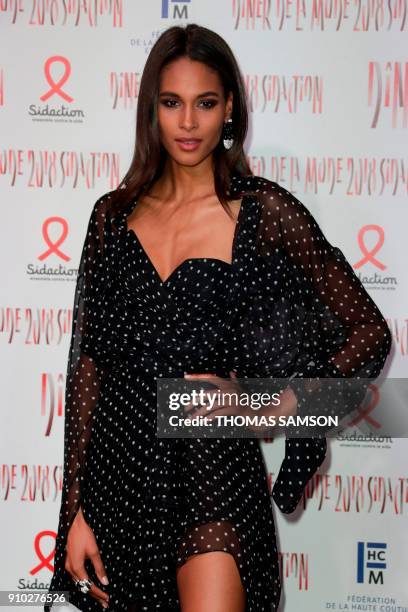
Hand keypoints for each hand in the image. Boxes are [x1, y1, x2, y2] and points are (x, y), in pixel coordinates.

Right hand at [64, 506, 109, 608]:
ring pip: (79, 583)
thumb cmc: (83, 534)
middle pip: (83, 587)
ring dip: (89, 589)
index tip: (107, 598)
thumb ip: (99, 567)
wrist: (74, 524)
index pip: (89, 586)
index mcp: (77, 568)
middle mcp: (70, 569)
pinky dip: (84, 583)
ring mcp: (68, 566)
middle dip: (94, 595)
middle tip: (105, 602)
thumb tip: (104, 581)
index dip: (99, 593)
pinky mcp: (69, 562)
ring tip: (99, 595)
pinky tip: (89, 584)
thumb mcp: (94, 551)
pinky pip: (76, 577)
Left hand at [183, 372, 297, 432]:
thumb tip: (232, 372)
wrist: (259, 414)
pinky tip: (203, 422)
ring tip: (191, 420)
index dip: (198, 377)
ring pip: (210, 406)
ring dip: (198, 414)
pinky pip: (218, 414)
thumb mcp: (241, 390)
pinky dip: (209, 418)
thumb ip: (235, 381)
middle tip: (185, 409)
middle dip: (193, 402)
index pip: (210, 377)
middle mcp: (229, 390)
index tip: (186, 377)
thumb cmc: (248, 402)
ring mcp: (232, 399)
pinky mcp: (234, 409)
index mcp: (228, 384)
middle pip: (206, 394)